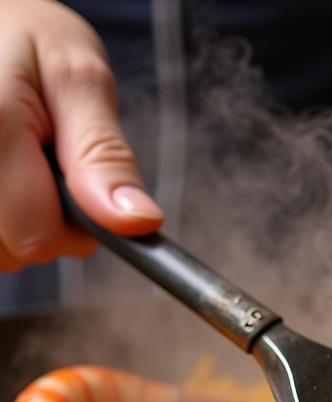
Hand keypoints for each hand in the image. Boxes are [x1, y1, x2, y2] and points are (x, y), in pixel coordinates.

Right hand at [0, 0, 161, 271]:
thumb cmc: (30, 40)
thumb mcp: (80, 80)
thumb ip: (105, 155)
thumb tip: (136, 222)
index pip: (37, 236)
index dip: (75, 229)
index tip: (83, 187)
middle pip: (15, 249)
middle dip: (48, 224)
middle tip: (50, 164)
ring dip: (22, 220)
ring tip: (26, 163)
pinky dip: (5, 217)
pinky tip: (13, 178)